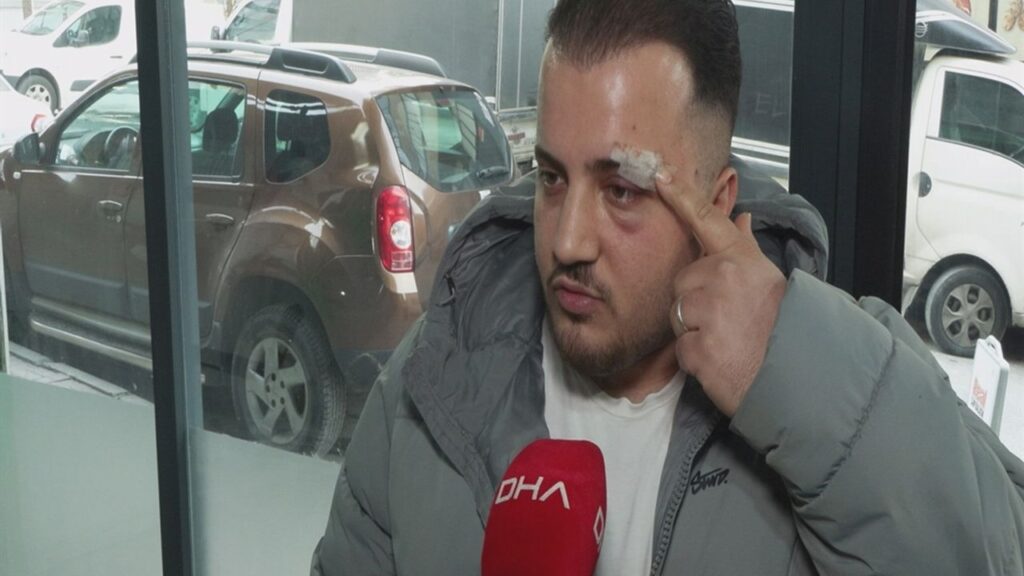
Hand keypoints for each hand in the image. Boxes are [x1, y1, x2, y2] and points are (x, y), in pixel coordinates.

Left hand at [656, 171, 786, 416]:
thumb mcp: (769, 281)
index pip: (706, 220)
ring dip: (695, 330)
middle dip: (696, 301)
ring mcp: (709, 312)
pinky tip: (722, 359)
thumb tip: (739, 218)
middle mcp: (723, 279)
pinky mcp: (697, 347)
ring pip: (678, 314)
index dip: (680, 195)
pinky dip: (696, 358)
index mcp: (741, 260)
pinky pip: (681, 347)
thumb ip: (745, 251)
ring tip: (727, 340)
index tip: (659, 174)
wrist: (795, 378)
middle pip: (683, 282)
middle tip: (728, 320)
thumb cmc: (783, 328)